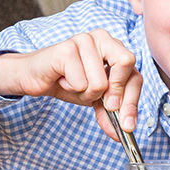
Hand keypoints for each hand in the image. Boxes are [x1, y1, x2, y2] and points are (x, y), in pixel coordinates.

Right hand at [0, 29, 141, 139]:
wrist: (34, 78)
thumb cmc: (67, 83)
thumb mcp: (94, 99)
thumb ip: (111, 112)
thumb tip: (123, 132)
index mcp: (114, 46)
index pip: (135, 75)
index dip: (132, 102)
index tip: (126, 124)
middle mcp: (102, 37)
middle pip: (126, 64)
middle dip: (114, 93)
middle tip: (99, 102)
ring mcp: (83, 40)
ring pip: (100, 82)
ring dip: (84, 93)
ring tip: (72, 84)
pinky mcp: (66, 48)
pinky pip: (80, 83)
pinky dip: (70, 89)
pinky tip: (62, 79)